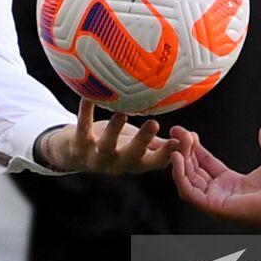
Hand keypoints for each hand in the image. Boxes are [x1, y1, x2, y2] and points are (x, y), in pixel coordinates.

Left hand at [39, 101, 176, 173]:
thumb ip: (159, 143)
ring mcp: (96, 156)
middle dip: (143, 141)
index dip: (169, 154)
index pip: (155, 163)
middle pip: (132, 157)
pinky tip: (87, 97)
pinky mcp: (78, 146)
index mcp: (134, 163)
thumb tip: (189, 136)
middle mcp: (117, 163)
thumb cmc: (112, 145)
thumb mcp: (135, 146)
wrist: (71, 154)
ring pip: (106, 146)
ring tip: (122, 111)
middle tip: (154, 123)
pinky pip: (82, 128)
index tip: (184, 139)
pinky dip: (84, 113)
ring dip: (114, 129)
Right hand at [170, 120, 260, 230]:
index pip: (205, 165)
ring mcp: (215, 202)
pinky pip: (188, 191)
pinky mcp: (213, 206)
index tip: (186, 133)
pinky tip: (178, 156)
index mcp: (231, 184)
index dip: (195, 149)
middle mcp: (220, 194)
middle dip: (183, 151)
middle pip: (193, 170)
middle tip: (177, 132)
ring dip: (180, 160)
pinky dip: (180, 174)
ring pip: (187, 180)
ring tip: (178, 141)